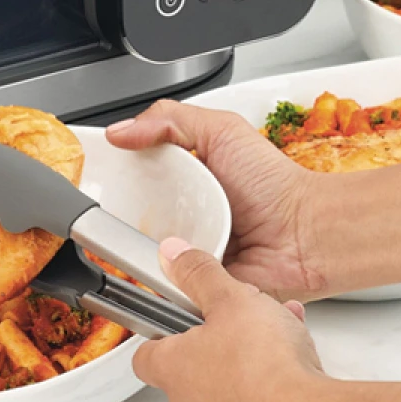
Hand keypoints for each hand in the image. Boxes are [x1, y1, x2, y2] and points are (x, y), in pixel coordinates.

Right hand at [108, 99, 330, 297]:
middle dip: (121, 215)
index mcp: (188, 174)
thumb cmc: (274, 184)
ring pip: (144, 251)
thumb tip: (122, 132)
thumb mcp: (221, 129)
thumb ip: (170, 120)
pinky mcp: (194, 280)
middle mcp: (186, 211)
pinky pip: (164, 281)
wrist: (303, 237)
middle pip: (134, 214)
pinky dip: (158, 277)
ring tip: (131, 240)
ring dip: (137, 249)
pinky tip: (154, 267)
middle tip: (108, 210)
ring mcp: (189, 247)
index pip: (139, 171)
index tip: (97, 173)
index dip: (117, 172)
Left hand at [130, 237, 330, 401]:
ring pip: (228, 401)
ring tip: (280, 350)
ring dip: (248, 376)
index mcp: (172, 371)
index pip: (145, 354)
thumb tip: (175, 256)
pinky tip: (295, 381)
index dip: (163, 334)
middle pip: (192, 377)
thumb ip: (199, 274)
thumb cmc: (268, 367)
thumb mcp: (232, 298)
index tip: (179, 322)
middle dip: (218, 353)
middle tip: (243, 332)